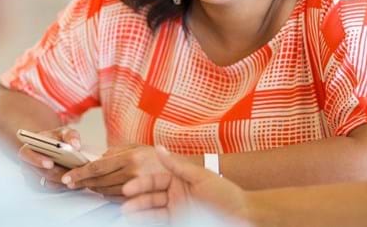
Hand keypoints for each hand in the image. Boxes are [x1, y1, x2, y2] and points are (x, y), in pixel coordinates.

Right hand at [17, 126, 81, 192]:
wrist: (56, 147)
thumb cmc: (57, 138)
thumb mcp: (64, 132)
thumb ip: (70, 136)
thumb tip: (75, 145)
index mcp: (29, 148)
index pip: (27, 155)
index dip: (37, 160)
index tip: (50, 164)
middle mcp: (30, 164)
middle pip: (41, 172)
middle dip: (56, 173)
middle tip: (69, 173)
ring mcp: (37, 175)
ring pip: (49, 181)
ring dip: (62, 180)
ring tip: (76, 175)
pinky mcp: (46, 183)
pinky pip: (55, 186)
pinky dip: (66, 184)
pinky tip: (76, 179)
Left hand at [61, 144, 166, 198]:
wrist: (179, 172)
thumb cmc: (158, 158)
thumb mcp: (137, 146)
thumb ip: (117, 150)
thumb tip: (100, 157)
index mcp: (130, 157)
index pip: (97, 167)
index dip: (80, 173)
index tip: (68, 176)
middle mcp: (132, 172)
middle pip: (99, 181)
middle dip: (82, 182)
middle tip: (71, 182)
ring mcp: (136, 187)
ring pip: (105, 192)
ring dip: (93, 189)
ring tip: (86, 185)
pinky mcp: (139, 198)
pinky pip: (116, 200)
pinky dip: (106, 196)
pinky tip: (102, 191)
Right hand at [121, 146, 249, 224]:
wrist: (242, 214)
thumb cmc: (225, 193)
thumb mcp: (200, 177)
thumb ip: (177, 165)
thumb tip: (158, 148)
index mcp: (179, 179)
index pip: (154, 180)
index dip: (141, 185)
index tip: (128, 189)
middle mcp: (174, 193)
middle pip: (150, 197)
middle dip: (136, 202)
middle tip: (124, 207)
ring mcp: (175, 209)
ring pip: (151, 211)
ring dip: (138, 213)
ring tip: (126, 216)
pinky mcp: (177, 220)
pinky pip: (158, 220)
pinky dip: (146, 221)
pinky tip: (137, 221)